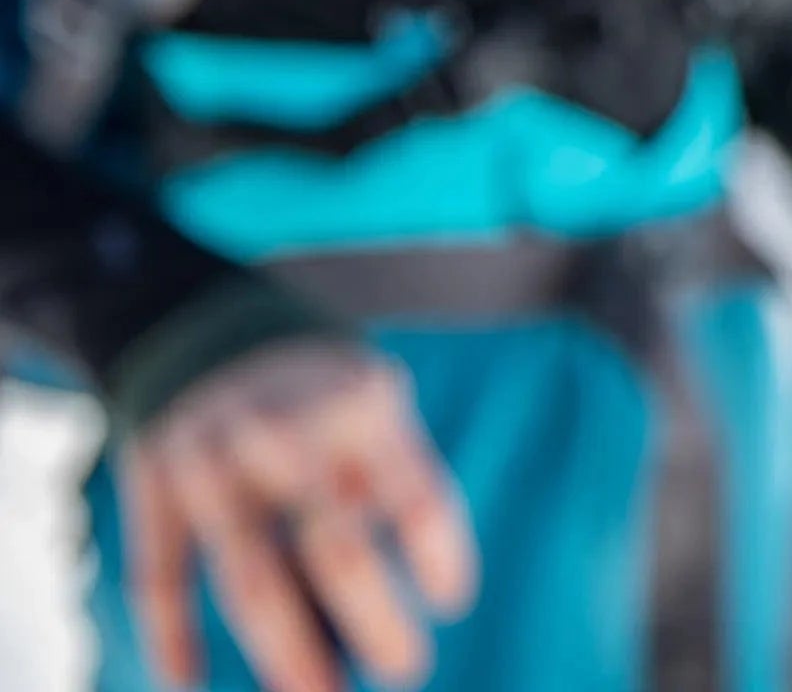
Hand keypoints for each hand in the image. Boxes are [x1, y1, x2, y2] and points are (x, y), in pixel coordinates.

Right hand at [123, 339, 476, 691]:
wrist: (203, 323)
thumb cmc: (314, 392)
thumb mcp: (369, 401)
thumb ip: (390, 477)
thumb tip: (412, 594)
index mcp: (359, 408)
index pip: (416, 494)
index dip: (438, 554)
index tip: (452, 603)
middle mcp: (285, 435)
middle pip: (336, 550)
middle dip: (376, 621)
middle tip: (410, 669)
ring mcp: (211, 462)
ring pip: (251, 579)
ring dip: (287, 651)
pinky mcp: (152, 484)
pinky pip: (161, 576)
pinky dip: (173, 637)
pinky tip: (191, 684)